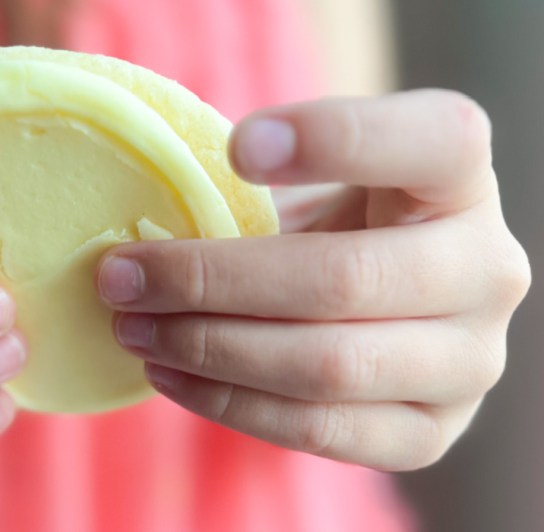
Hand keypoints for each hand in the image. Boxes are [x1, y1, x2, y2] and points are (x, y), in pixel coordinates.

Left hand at [96, 89, 530, 470]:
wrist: (392, 307)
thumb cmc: (335, 225)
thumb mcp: (314, 183)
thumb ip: (254, 187)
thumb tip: (135, 230)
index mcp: (462, 179)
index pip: (430, 141)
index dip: (335, 139)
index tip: (239, 148)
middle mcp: (488, 271)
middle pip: (340, 281)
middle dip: (208, 280)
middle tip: (120, 276)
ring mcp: (470, 364)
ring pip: (323, 366)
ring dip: (206, 348)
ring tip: (132, 328)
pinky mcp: (429, 433)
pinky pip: (318, 431)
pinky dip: (227, 403)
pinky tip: (167, 373)